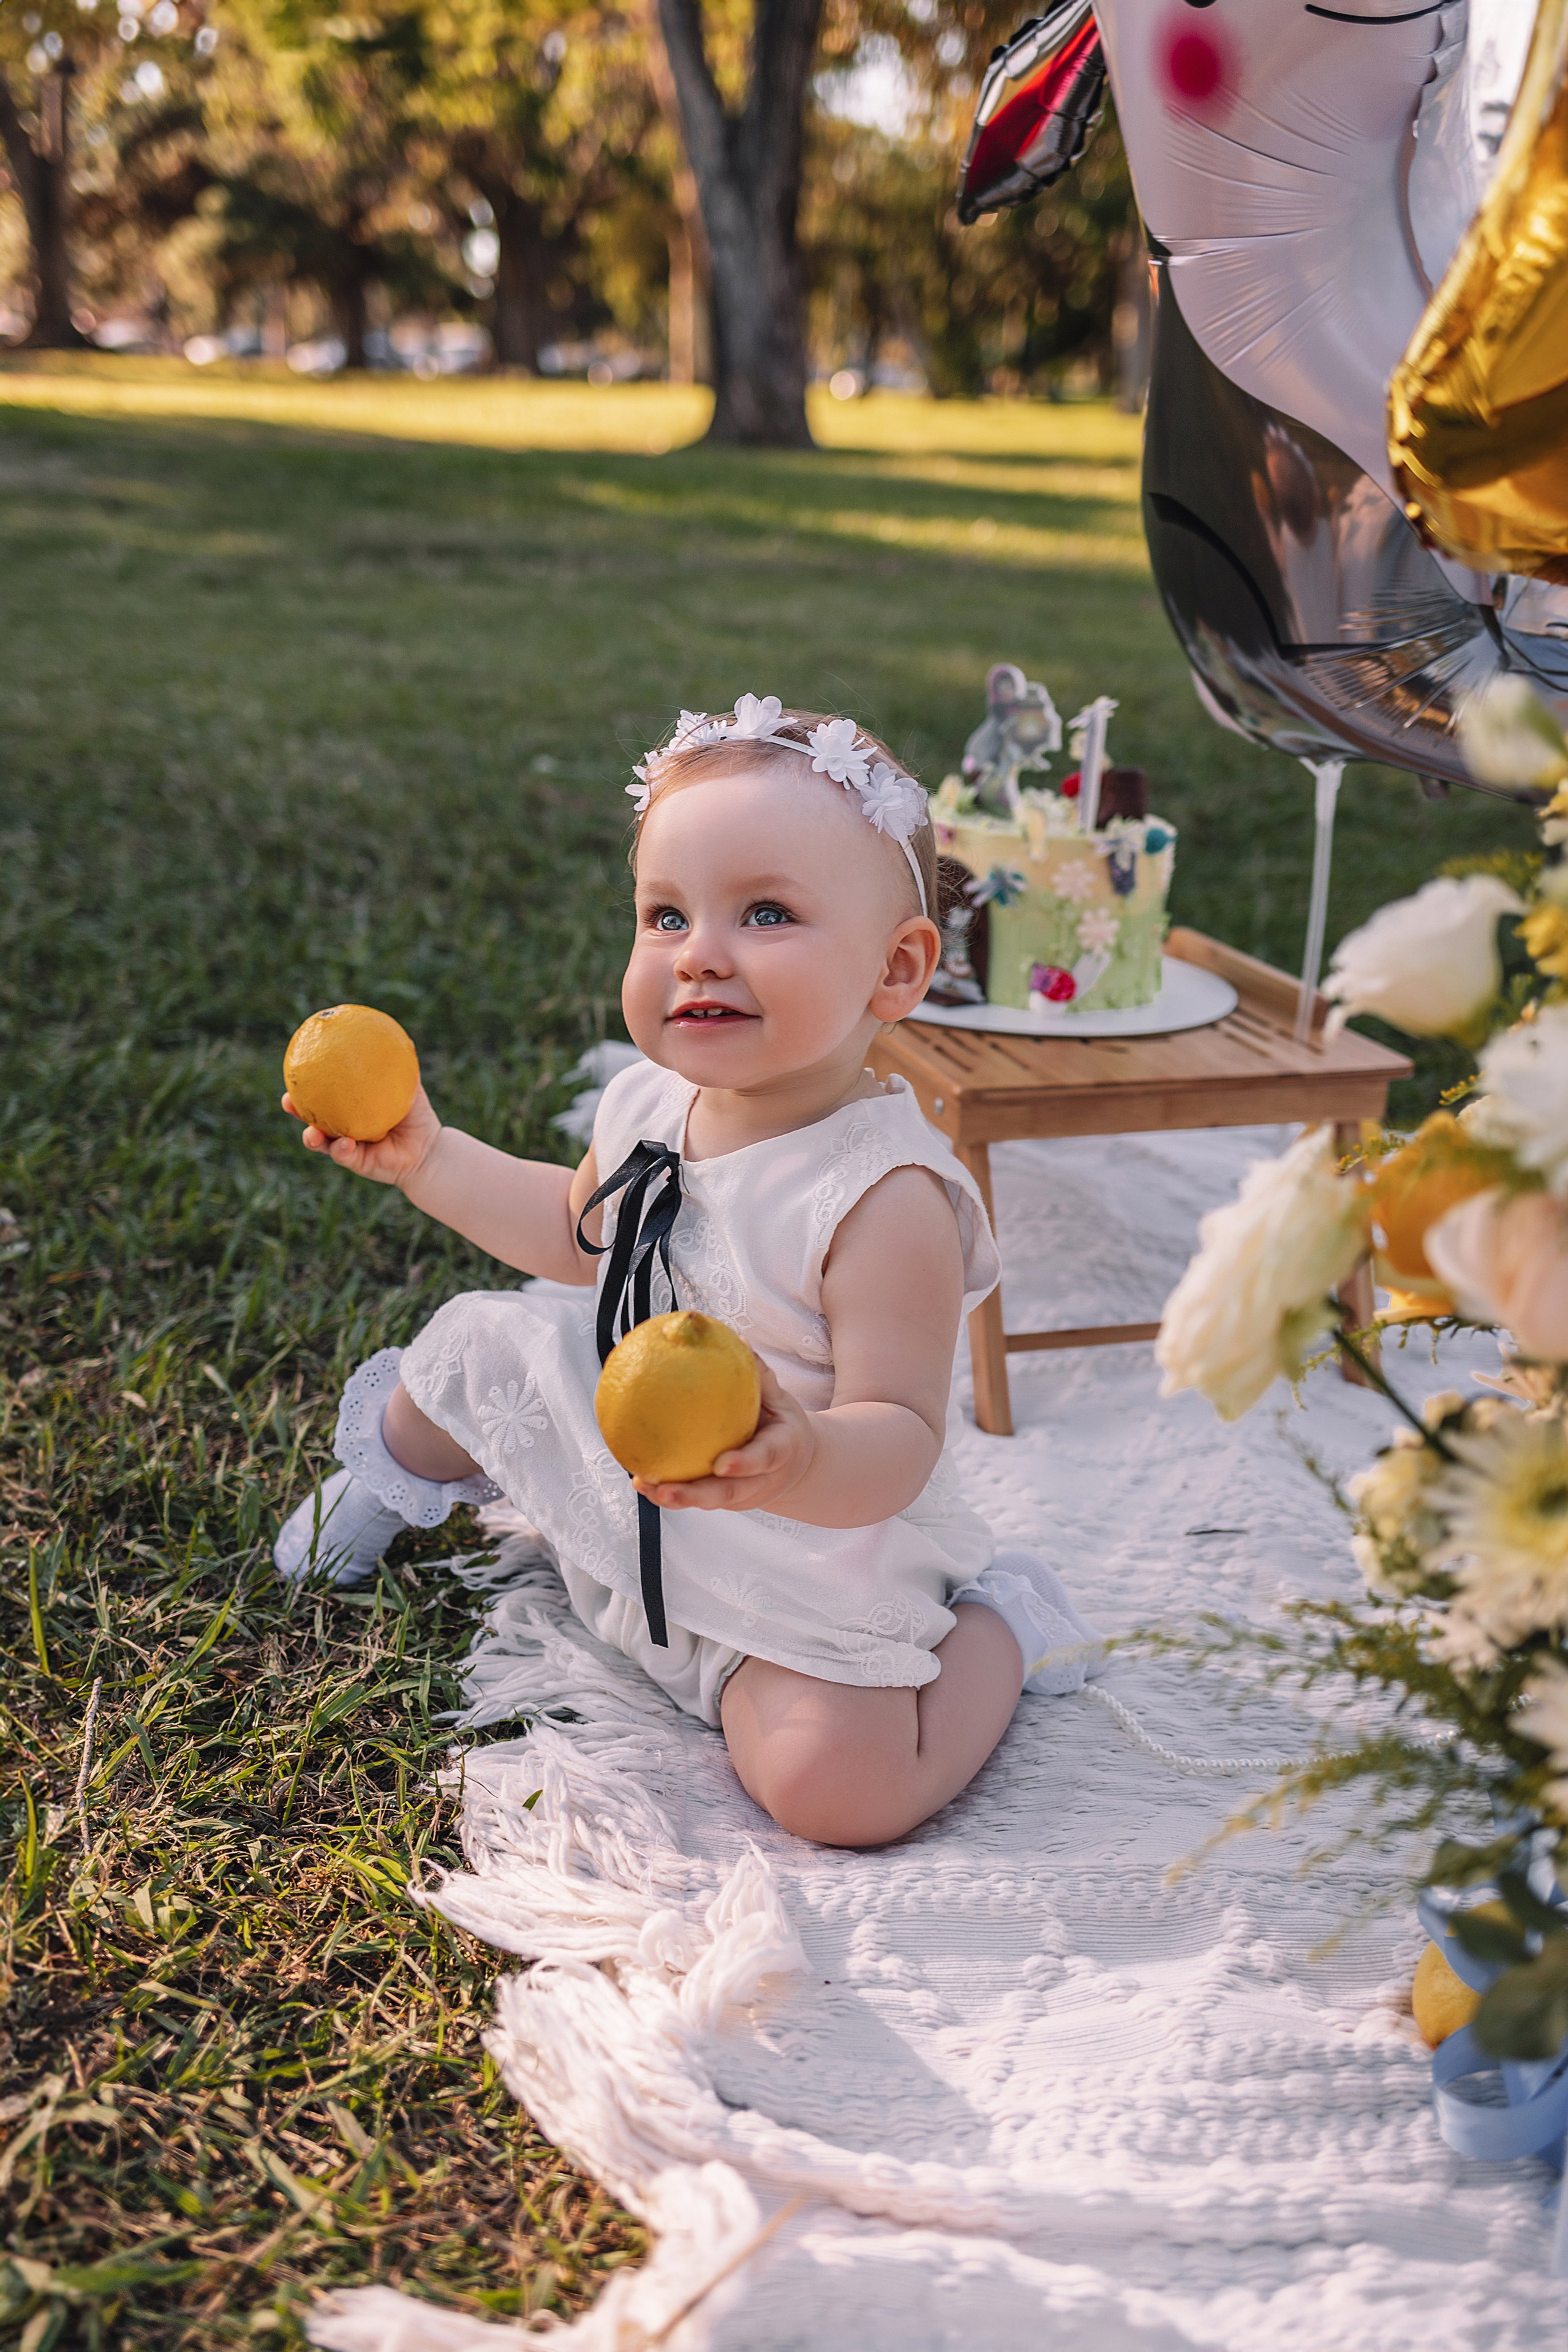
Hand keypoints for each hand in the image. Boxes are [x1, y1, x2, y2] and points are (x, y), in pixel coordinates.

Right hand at [282, 1081, 442, 1188]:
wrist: (429, 1149)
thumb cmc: (416, 1116)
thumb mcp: (409, 1088)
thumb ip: (402, 1067)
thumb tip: (403, 1037)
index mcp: (347, 1107)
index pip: (320, 1094)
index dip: (303, 1085)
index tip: (292, 1071)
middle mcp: (341, 1126)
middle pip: (310, 1117)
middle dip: (296, 1111)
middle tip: (288, 1101)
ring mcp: (345, 1146)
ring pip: (320, 1142)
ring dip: (311, 1137)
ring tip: (311, 1132)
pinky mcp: (356, 1163)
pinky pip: (343, 1156)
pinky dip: (341, 1150)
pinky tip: (345, 1143)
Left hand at [636, 1357, 814, 1515]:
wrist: (796, 1467)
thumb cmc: (782, 1425)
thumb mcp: (780, 1399)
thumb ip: (760, 1375)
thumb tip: (737, 1338)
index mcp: (780, 1453)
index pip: (764, 1459)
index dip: (744, 1464)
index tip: (721, 1464)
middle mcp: (760, 1481)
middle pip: (728, 1493)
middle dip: (695, 1495)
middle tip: (666, 1490)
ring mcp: (740, 1495)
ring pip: (707, 1500)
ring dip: (675, 1497)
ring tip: (643, 1484)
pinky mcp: (722, 1499)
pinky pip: (694, 1495)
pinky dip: (666, 1491)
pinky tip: (640, 1480)